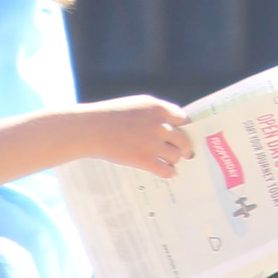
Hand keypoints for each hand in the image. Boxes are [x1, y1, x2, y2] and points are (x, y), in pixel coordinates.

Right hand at [78, 96, 193, 177]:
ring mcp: (153, 143)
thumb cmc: (111, 115)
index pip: (183, 119)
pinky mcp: (144, 159)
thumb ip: (156, 112)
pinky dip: (169, 172)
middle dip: (185, 148)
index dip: (184, 128)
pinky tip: (168, 173)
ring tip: (170, 162)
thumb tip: (172, 123)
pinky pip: (166, 170)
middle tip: (186, 153)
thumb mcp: (137, 104)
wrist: (91, 128)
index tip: (185, 134)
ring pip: (176, 156)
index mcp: (158, 109)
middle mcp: (159, 125)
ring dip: (174, 160)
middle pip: (184, 139)